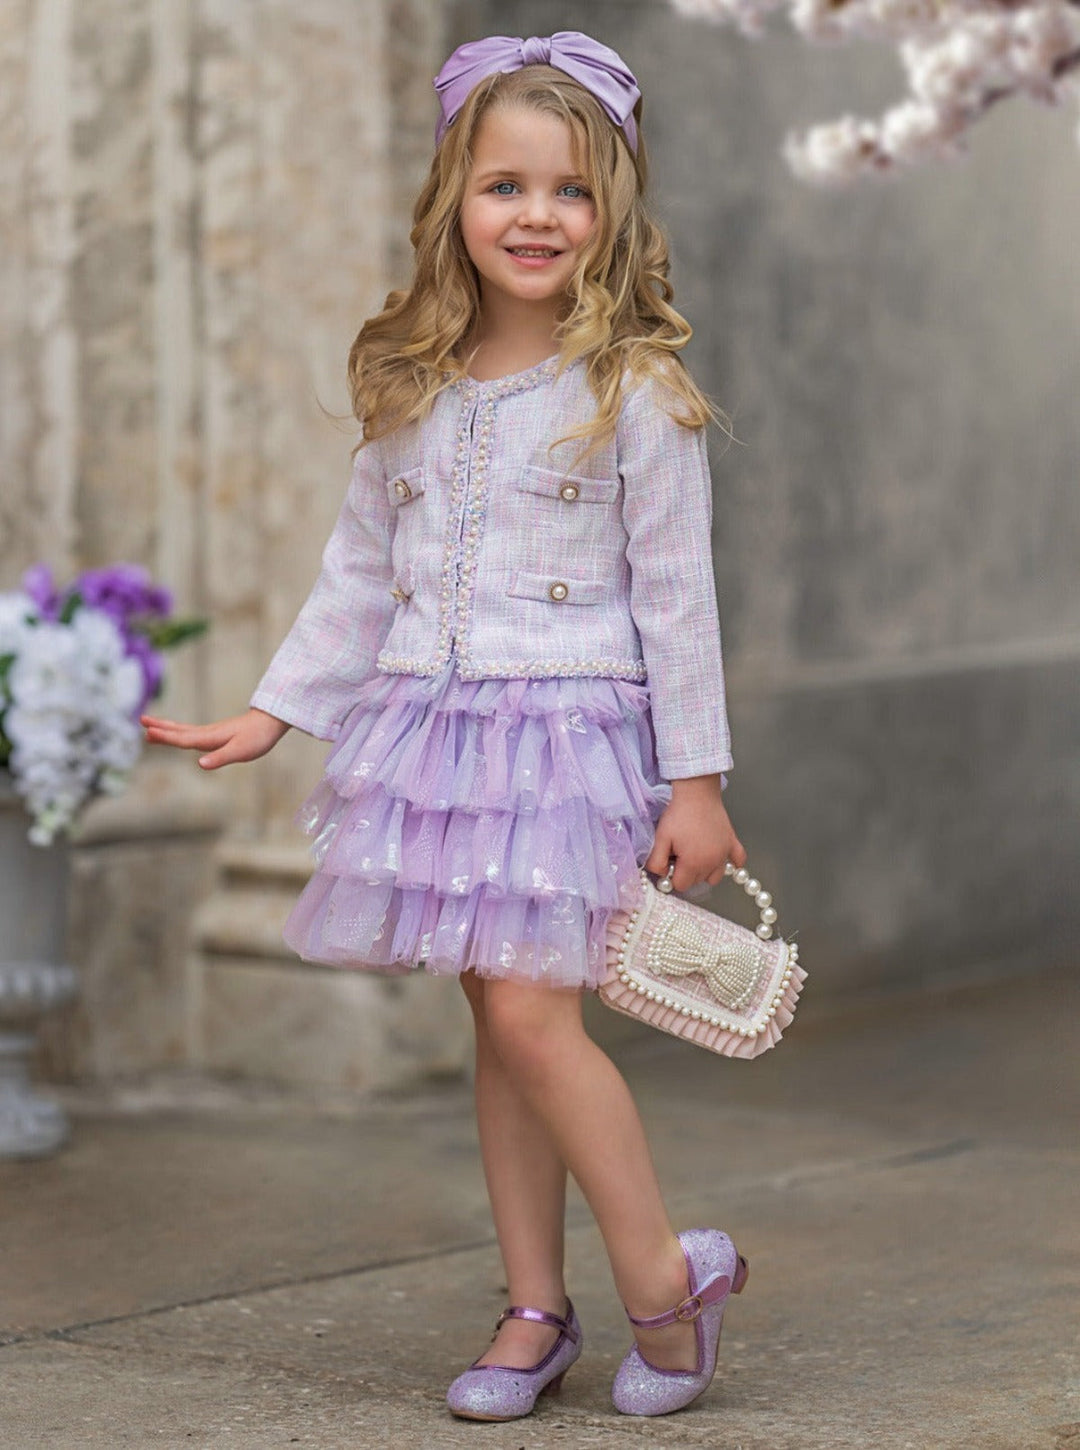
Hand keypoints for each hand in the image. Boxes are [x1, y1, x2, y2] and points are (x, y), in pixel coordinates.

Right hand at [140, 707, 289, 769]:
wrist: (270, 722)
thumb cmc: (257, 738)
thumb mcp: (240, 751)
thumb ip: (220, 758)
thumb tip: (200, 764)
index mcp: (210, 738)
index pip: (184, 738)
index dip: (166, 737)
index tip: (147, 732)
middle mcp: (208, 733)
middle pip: (179, 731)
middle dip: (160, 727)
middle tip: (141, 721)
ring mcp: (211, 733)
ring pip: (184, 730)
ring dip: (166, 727)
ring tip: (150, 725)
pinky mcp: (217, 734)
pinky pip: (192, 733)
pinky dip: (179, 731)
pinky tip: (177, 733)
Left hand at [644, 774, 746, 892]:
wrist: (697, 794)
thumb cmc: (678, 815)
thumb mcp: (660, 838)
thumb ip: (656, 862)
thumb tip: (661, 874)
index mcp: (693, 863)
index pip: (681, 885)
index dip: (671, 876)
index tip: (669, 861)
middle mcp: (712, 862)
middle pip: (697, 881)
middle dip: (686, 872)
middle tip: (680, 852)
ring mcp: (724, 854)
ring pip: (715, 876)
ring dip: (705, 870)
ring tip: (696, 853)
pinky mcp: (732, 843)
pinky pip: (738, 861)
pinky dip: (731, 862)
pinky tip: (719, 856)